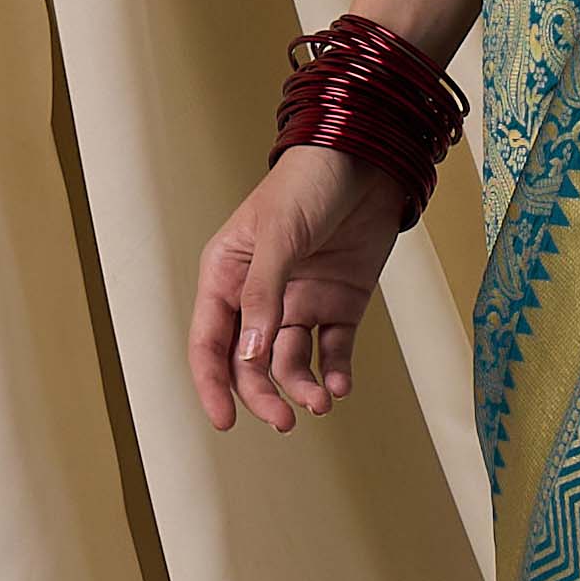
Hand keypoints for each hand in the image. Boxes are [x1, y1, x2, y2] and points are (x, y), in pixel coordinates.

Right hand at [189, 140, 403, 432]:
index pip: (210, 342)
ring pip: (292, 361)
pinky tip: (341, 385)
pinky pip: (333, 348)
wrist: (369, 158)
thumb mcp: (278, 236)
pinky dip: (336, 370)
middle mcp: (261, 296)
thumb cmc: (309, 182)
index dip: (213, 385)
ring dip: (302, 386)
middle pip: (251, 362)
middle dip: (264, 394)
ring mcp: (301, 301)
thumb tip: (248, 355)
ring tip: (321, 403)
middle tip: (284, 421)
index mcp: (227, 275)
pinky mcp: (341, 302)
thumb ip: (263, 295)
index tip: (224, 422)